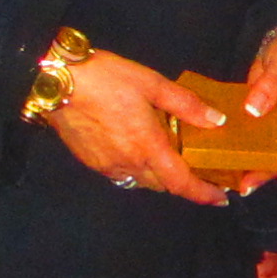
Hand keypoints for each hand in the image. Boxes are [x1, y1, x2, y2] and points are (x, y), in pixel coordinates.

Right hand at [40, 50, 230, 204]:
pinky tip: (135, 146)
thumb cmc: (105, 78)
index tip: (221, 199)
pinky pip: (121, 174)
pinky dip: (136, 167)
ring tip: (164, 154)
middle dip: (181, 181)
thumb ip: (186, 104)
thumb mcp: (151, 83)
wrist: (56, 81)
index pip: (181, 183)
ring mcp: (107, 166)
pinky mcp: (91, 162)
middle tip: (194, 166)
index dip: (203, 194)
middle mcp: (129, 163)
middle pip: (162, 185)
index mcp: (148, 146)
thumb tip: (216, 120)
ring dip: (156, 174)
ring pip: (141, 181)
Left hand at [235, 20, 276, 186]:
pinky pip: (253, 139)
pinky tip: (224, 161)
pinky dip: (241, 150)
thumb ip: (271, 83)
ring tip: (234, 182)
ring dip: (253, 167)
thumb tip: (253, 109)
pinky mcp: (261, 119)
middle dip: (269, 173)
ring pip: (269, 151)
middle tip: (248, 186)